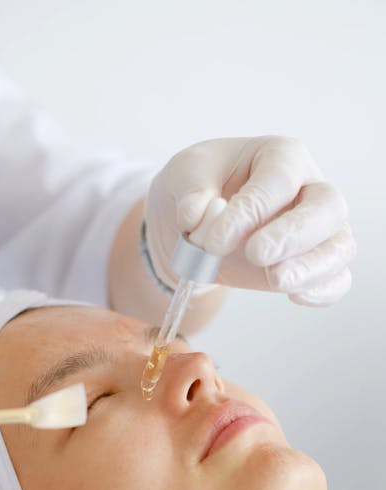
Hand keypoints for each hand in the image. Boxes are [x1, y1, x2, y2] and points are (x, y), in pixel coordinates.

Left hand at [145, 136, 355, 305]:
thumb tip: (195, 215)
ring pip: (339, 246)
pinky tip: (296, 296)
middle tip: (256, 254)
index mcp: (282, 157)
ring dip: (311, 268)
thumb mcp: (185, 175)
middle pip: (327, 207)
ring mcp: (318, 229)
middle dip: (293, 235)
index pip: (279, 180)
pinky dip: (322, 291)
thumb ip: (191, 191)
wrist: (203, 222)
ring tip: (275, 281)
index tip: (214, 241)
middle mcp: (310, 189)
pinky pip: (336, 279)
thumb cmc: (203, 187)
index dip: (249, 211)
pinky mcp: (314, 264)